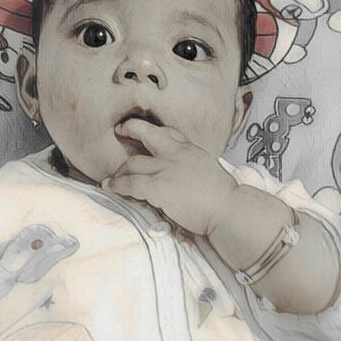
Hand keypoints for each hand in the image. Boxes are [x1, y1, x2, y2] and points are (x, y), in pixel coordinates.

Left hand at [103, 118, 236, 235]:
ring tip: (113, 179)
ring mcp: (166, 169)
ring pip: (132, 163)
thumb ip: (193, 166)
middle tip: (118, 133)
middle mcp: (176, 154)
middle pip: (145, 134)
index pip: (167, 132)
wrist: (228, 209)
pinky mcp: (158, 187)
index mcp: (190, 149)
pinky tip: (112, 188)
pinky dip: (118, 186)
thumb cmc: (224, 197)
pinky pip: (130, 183)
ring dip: (119, 171)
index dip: (151, 130)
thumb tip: (184, 174)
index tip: (141, 132)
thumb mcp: (209, 170)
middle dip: (129, 130)